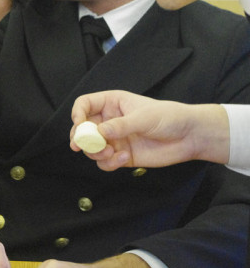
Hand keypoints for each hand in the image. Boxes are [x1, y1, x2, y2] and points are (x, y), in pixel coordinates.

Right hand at [69, 90, 229, 170]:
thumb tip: (98, 132)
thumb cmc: (169, 117)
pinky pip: (104, 162)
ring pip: (91, 147)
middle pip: (82, 128)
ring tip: (110, 153)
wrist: (190, 137)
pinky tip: (125, 158)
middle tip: (81, 146)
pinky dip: (109, 163)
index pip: (84, 104)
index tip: (79, 125)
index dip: (78, 113)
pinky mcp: (121, 155)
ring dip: (95, 152)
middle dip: (81, 138)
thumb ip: (120, 125)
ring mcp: (114, 139)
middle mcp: (109, 121)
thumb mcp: (144, 117)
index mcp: (112, 103)